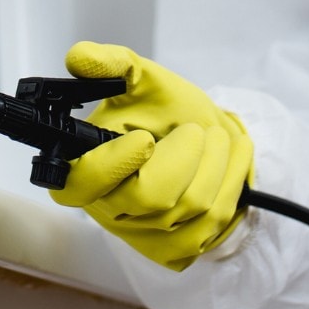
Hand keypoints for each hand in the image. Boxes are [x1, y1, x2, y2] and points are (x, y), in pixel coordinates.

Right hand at [49, 42, 252, 271]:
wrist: (206, 140)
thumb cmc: (168, 112)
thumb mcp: (143, 80)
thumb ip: (111, 64)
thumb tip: (78, 57)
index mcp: (85, 171)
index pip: (79, 185)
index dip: (112, 165)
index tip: (144, 139)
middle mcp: (108, 210)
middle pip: (150, 197)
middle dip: (186, 155)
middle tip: (196, 131)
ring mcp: (142, 236)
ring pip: (190, 207)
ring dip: (216, 163)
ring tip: (216, 138)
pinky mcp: (175, 251)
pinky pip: (211, 225)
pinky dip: (229, 186)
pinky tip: (228, 164)